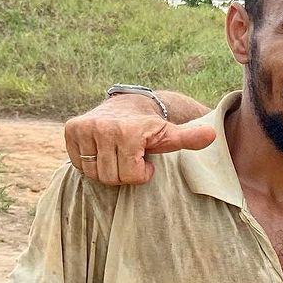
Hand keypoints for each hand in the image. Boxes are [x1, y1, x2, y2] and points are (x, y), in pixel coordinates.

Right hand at [65, 101, 215, 186]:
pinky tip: (104, 152)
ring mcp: (83, 128)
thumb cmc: (151, 128)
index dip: (142, 174)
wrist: (127, 105)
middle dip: (125, 174)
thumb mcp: (171, 135)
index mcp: (126, 131)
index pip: (130, 176)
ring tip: (119, 156)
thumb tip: (212, 135)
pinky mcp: (70, 130)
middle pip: (111, 177)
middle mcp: (101, 127)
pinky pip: (79, 165)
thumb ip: (189, 138)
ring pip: (94, 174)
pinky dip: (92, 164)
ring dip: (108, 170)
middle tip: (132, 159)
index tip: (146, 161)